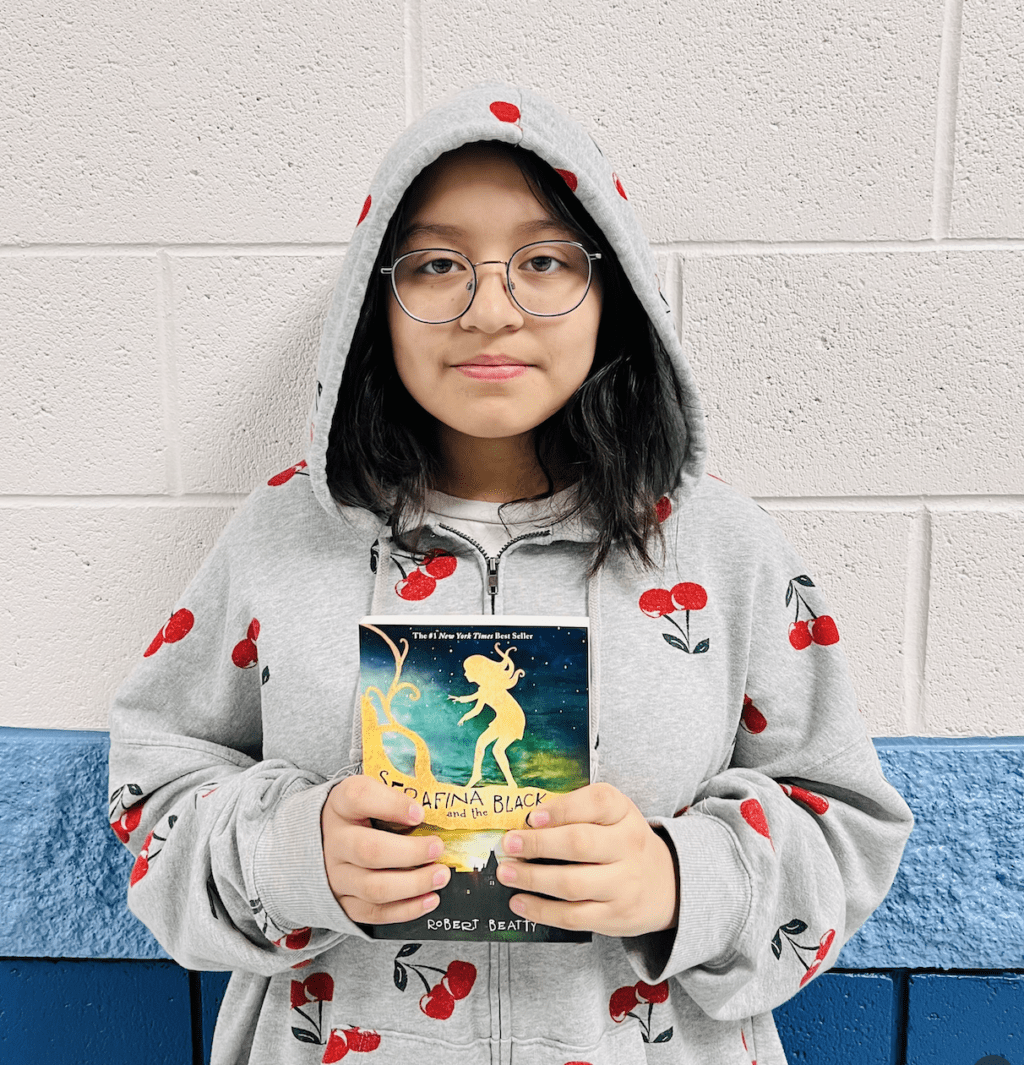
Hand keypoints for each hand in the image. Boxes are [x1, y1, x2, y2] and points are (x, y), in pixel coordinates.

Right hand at [321, 775, 450, 924]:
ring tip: (440, 876)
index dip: (392, 804)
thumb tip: (436, 811)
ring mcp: (337, 874)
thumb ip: (398, 796)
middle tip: (438, 848)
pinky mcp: (344, 901)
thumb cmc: (361, 814)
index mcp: (342, 804)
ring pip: (374, 888)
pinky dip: (406, 909)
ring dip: (414, 884)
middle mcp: (335, 841)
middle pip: (369, 850)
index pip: (359, 797)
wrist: (327, 841)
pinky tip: (429, 899)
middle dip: (410, 852)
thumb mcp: (372, 794)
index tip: (419, 813)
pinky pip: (374, 912)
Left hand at [495, 782, 678, 936]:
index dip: (562, 808)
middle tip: (508, 845)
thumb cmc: (623, 842)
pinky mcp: (615, 917)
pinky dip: (541, 911)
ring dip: (532, 879)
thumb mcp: (613, 816)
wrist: (668, 884)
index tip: (532, 816)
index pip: (597, 802)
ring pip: (572, 884)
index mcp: (625, 812)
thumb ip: (577, 811)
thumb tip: (526, 821)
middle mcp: (629, 846)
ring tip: (506, 873)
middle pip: (579, 844)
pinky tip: (519, 902)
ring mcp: (624, 884)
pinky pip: (573, 916)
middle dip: (538, 844)